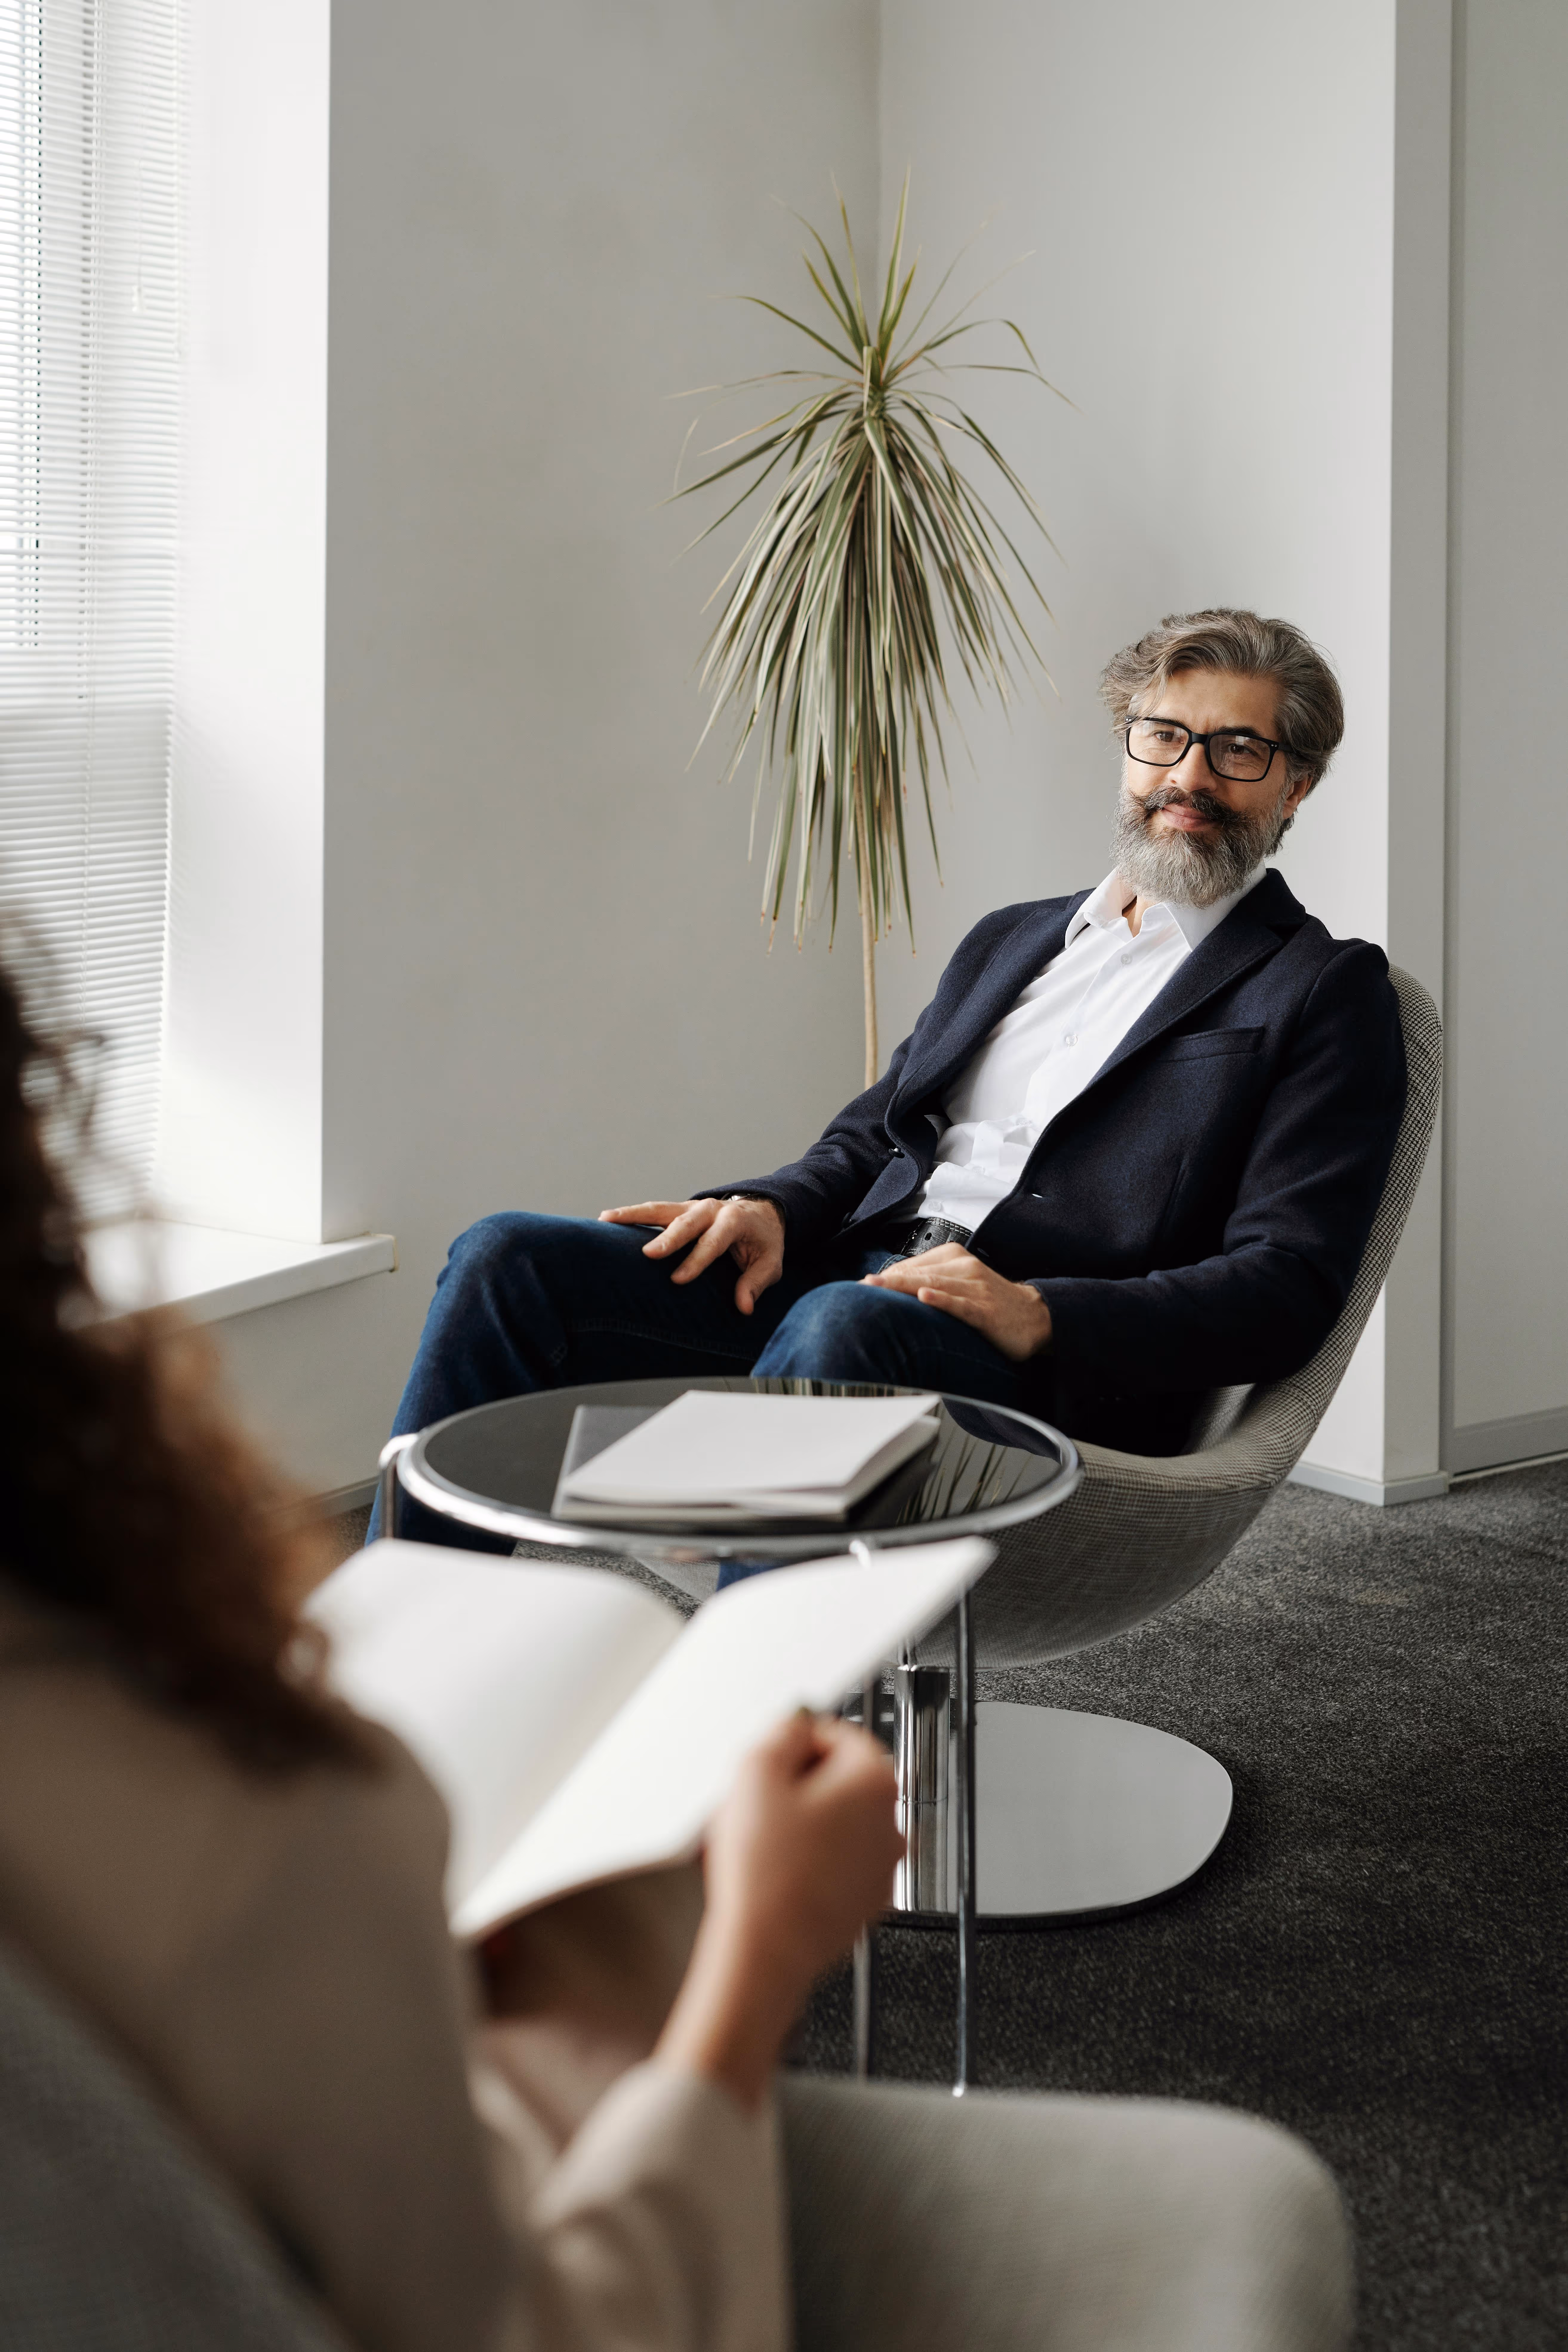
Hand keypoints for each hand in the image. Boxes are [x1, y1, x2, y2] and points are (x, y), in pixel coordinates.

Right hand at [598, 1195, 784, 1314]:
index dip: (697, 1261)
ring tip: (606, 1219)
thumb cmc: (764, 1242)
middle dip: (667, 1238)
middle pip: (686, 1222)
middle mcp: (711, 1209)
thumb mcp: (770, 1264)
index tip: (679, 1279)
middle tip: (648, 1254)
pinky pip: (654, 1211)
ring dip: (633, 1214)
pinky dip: (631, 1215)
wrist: (763, 1213)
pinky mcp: (679, 1209)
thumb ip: (756, 1283)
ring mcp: (692, 1206)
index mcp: (735, 1221)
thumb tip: (744, 1307)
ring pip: (660, 1209)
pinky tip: (608, 1221)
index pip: (714, 1242)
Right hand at [657, 1713, 900, 2109]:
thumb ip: (781, 1731)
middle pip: (840, 1781)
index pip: (840, 1734)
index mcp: (873, 1782)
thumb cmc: (764, 1873)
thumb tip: (795, 1725)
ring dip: (803, 1825)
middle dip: (798, 1786)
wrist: (764, 1951)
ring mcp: (881, 1867)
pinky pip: (836, 1865)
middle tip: (759, 1803)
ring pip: (837, 1824)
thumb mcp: (754, 1771)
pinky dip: (810, 1863)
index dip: (796, 1743)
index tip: (773, 1759)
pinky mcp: (864, 1903)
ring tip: (761, 1843)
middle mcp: (890, 1822)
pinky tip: (774, 1873)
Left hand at [862, 1242, 1052, 1361]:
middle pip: (919, 1273)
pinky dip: (942, 1299)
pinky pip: (960, 1303)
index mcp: (955, 1258)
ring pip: (934, 1284)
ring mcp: (976, 1288)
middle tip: (863, 1286)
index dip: (888, 1275)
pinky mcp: (986, 1310)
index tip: (864, 1285)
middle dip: (888, 1280)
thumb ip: (931, 1281)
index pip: (913, 1265)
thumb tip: (892, 1287)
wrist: (1034, 1316)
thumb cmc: (992, 1302)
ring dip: (904, 1287)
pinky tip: (925, 1297)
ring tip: (879, 1288)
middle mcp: (964, 1268)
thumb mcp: (960, 1284)